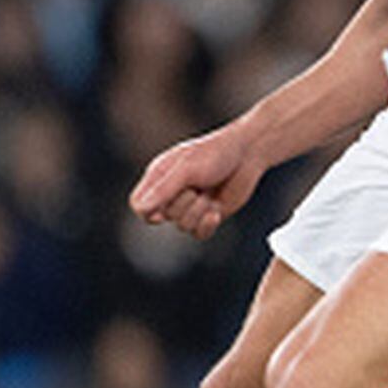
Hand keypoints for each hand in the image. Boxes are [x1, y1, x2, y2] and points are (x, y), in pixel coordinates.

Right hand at [129, 125, 263, 241]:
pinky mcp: (208, 215)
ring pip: (182, 226)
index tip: (162, 206)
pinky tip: (216, 211)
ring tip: (209, 194)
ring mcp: (191, 205)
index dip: (146, 210)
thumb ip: (163, 190)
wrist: (249, 154)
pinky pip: (198, 233)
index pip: (138, 204)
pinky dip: (207, 225)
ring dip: (198, 211)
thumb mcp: (187, 169)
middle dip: (181, 205)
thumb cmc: (216, 154)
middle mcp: (172, 193)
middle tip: (197, 188)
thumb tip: (141, 210)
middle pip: (161, 217)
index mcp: (160, 177)